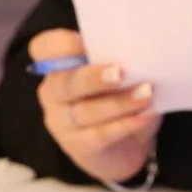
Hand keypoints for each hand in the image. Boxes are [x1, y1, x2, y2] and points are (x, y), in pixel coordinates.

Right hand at [31, 30, 157, 184]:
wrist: (126, 146)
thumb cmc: (121, 99)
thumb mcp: (121, 76)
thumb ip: (121, 62)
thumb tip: (143, 55)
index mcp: (60, 66)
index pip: (45, 48)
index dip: (61, 44)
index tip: (85, 44)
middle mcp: (54, 93)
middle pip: (65, 83)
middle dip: (93, 78)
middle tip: (121, 73)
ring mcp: (61, 122)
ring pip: (85, 111)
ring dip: (119, 102)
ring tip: (146, 95)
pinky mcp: (77, 147)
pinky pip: (99, 135)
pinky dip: (124, 125)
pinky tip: (143, 117)